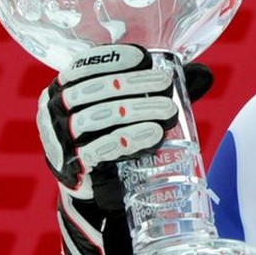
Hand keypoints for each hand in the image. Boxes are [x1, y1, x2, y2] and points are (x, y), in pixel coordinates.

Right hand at [35, 43, 211, 254]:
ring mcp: (59, 144)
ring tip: (168, 110)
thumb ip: (156, 92)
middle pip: (91, 93)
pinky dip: (128, 139)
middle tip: (165, 83)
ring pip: (96, 119)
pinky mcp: (73, 171)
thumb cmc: (116, 143)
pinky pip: (99, 151)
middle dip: (132, 84)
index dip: (111, 60)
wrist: (100, 197)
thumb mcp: (128, 112)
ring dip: (134, 110)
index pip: (82, 69)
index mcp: (60, 94)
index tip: (144, 57)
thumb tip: (203, 74)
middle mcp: (52, 116)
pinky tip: (154, 134)